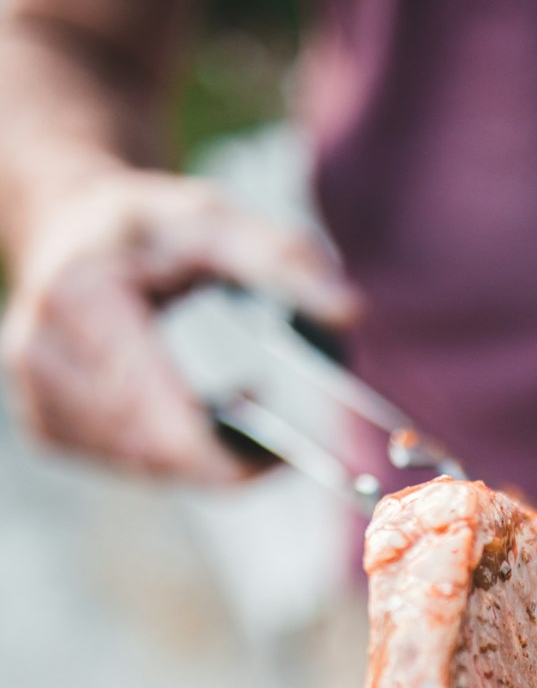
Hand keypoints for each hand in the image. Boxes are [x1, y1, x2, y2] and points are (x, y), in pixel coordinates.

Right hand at [1, 168, 357, 481]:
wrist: (70, 229)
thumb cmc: (149, 225)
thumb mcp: (214, 220)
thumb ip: (282, 260)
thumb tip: (349, 311)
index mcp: (81, 299)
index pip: (160, 420)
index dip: (230, 457)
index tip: (290, 458)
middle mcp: (43, 354)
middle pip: (155, 454)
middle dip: (224, 456)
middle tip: (273, 421)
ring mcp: (36, 396)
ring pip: (143, 468)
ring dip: (201, 453)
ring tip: (237, 398)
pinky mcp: (46, 425)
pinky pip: (127, 465)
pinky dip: (172, 452)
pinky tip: (189, 410)